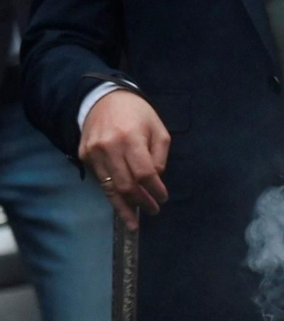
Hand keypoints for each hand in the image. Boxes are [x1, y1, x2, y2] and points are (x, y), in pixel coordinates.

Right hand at [79, 90, 170, 228]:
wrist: (102, 99)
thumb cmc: (137, 114)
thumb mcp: (158, 130)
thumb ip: (158, 157)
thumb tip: (154, 180)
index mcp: (130, 139)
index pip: (144, 173)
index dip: (155, 190)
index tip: (163, 198)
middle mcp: (109, 147)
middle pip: (125, 184)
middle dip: (141, 202)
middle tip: (154, 210)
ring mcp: (93, 153)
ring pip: (109, 188)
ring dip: (124, 206)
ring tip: (134, 222)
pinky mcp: (84, 156)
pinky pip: (100, 180)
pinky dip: (112, 193)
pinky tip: (122, 203)